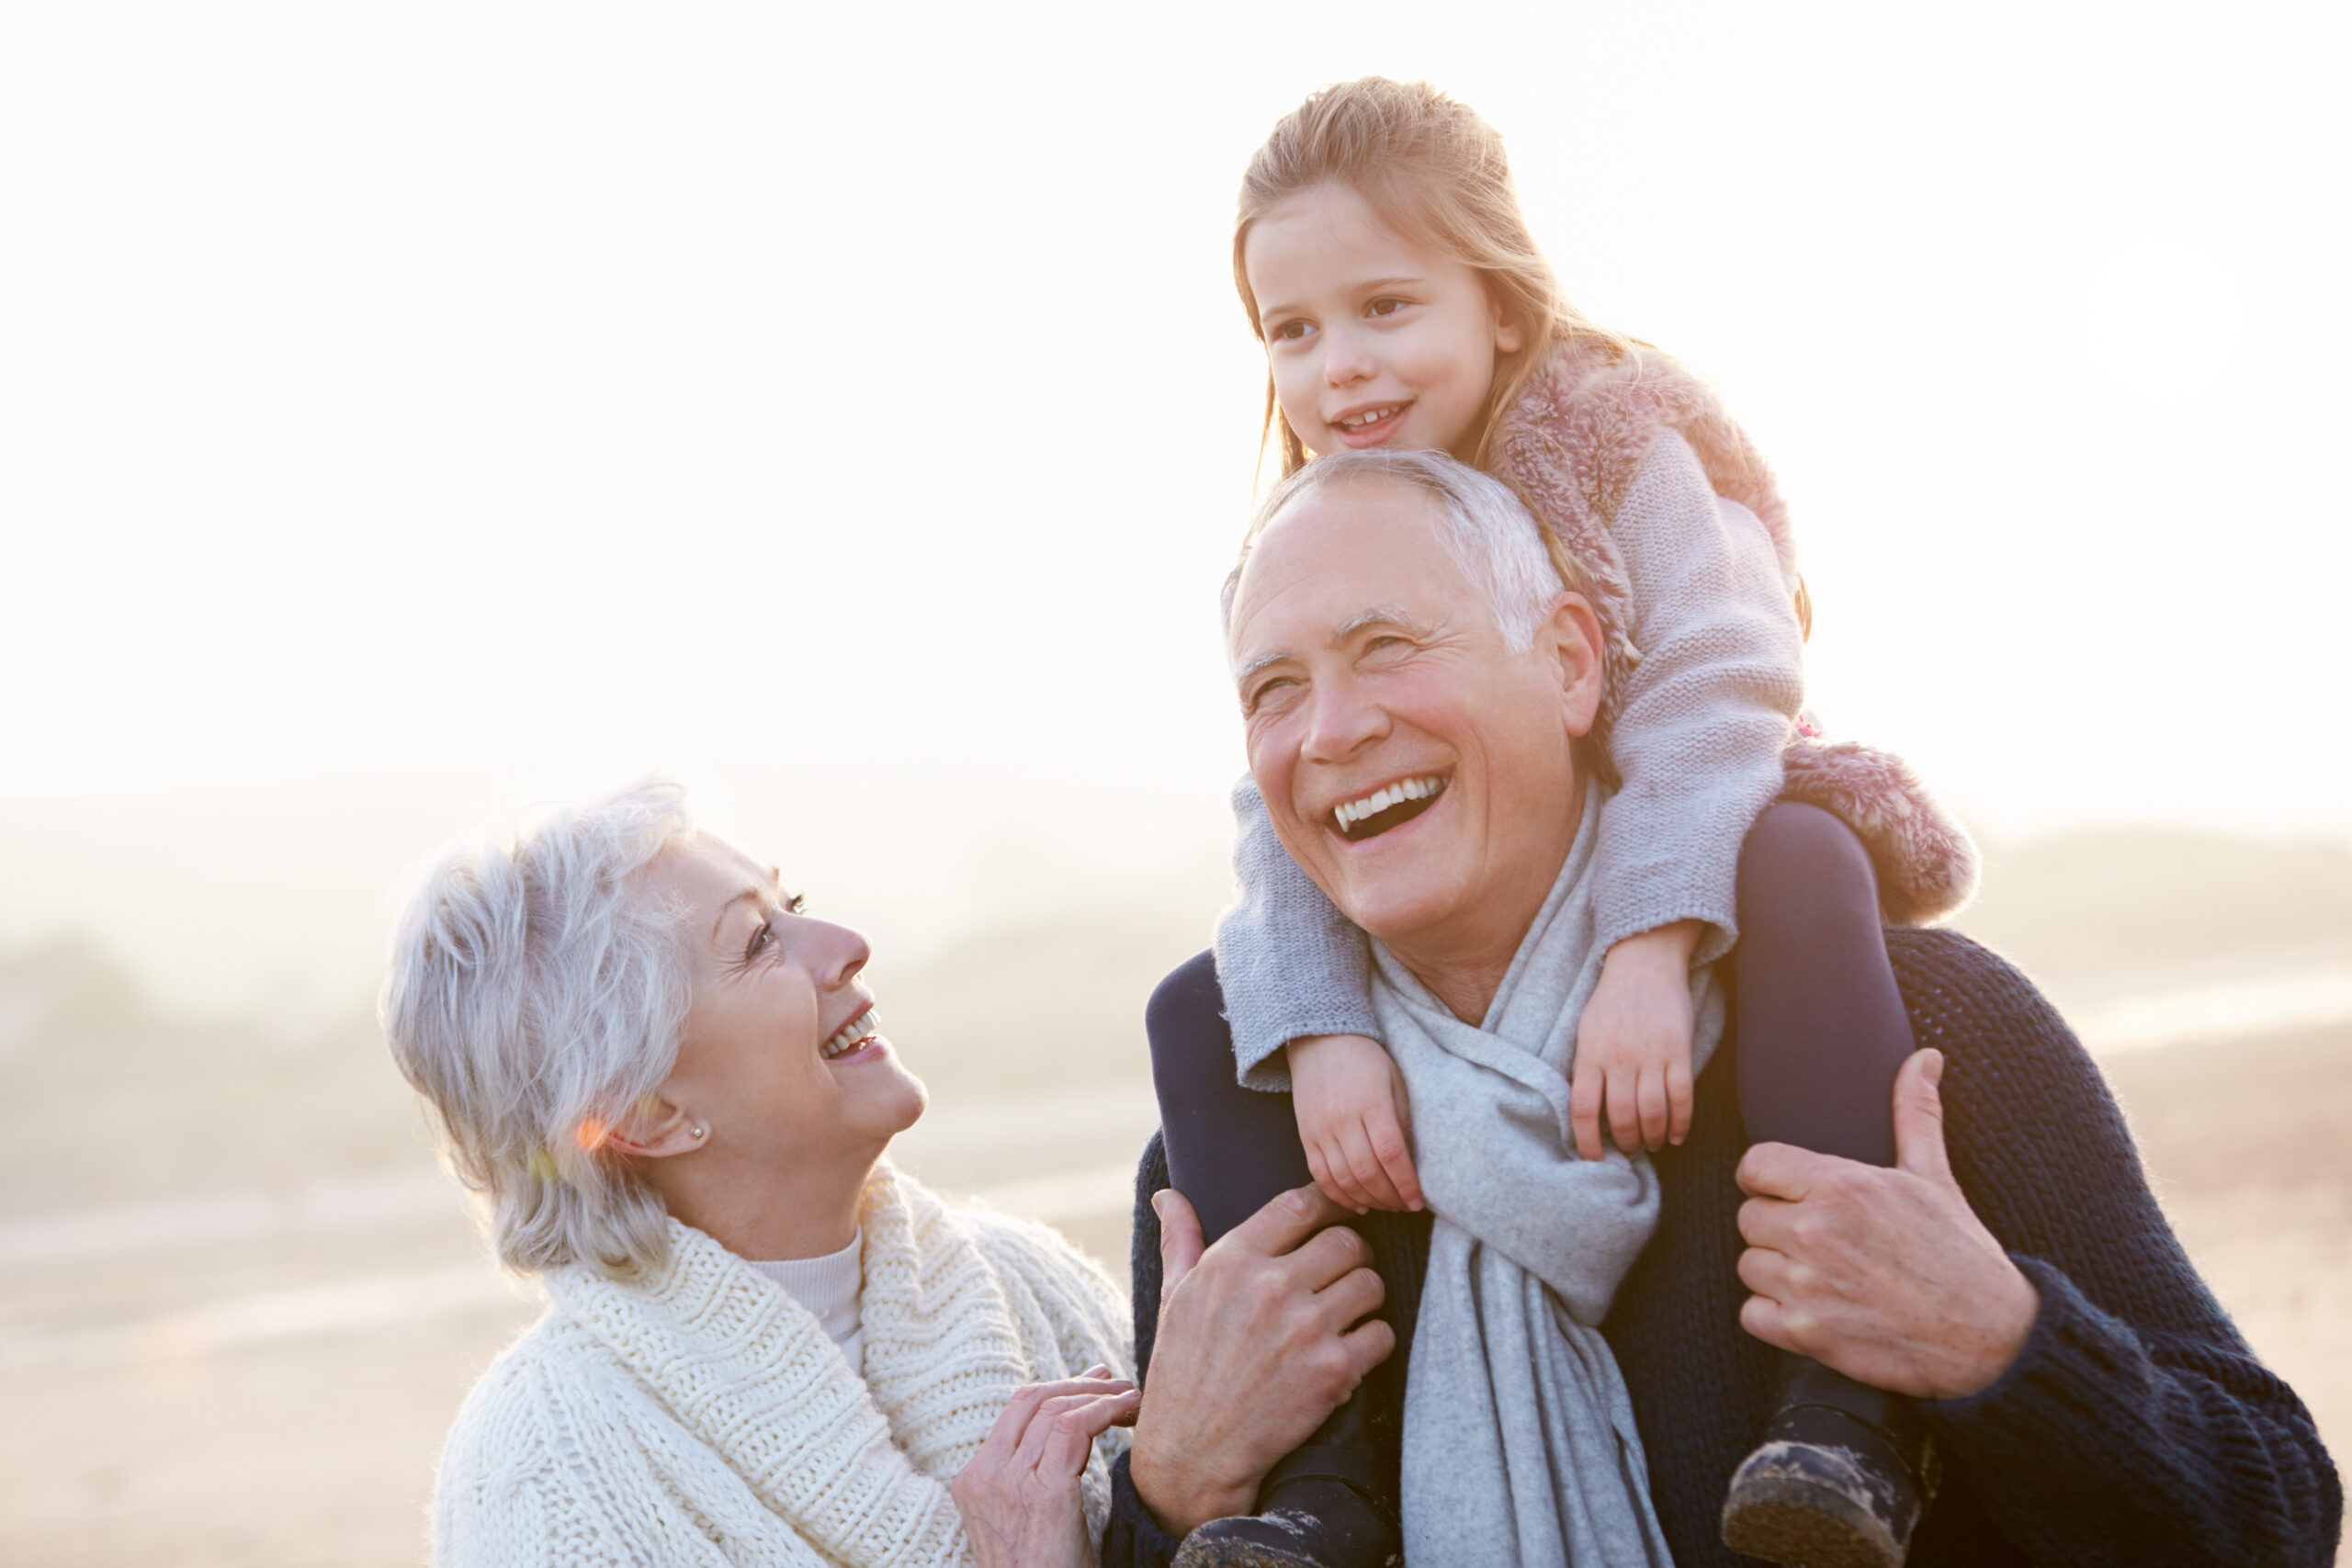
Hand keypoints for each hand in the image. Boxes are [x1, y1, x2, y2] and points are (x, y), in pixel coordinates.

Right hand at [951, 1366, 1139, 1567]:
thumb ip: (1036, 1476)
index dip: (1056, 1388)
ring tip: (1132, 1400)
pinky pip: (1074, 1427)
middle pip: (1031, 1400)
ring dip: (1101, 1396)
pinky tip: (1128, 1413)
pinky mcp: (1043, 1494)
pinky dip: (1106, 1410)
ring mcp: (1009, 1484)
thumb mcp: (1026, 1521)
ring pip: (1055, 1408)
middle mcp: (984, 1477)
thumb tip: (1072, 1426)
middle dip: (1078, 1383)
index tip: (1091, 1383)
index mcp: (973, 1482)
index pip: (1014, 1412)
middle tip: (1114, 1383)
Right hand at [1128, 1185, 1393, 1536]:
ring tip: (1346, 1314)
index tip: (1336, 1214)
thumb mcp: (1174, 1297)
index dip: (1327, 1205)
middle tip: (1341, 1275)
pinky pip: (1381, 1334)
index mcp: (1232, 1260)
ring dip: (1365, 1298)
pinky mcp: (1332, 1371)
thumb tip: (1169, 1194)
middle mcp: (1270, 1287)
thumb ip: (1181, 1239)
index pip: (1301, 1204)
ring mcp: (1305, 1329)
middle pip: (1347, 1241)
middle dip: (1350, 1256)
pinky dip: (1372, 1343)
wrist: (1194, 1452)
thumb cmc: (1183, 1370)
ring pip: (1371, 1284)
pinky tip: (1349, 1353)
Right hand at [1288, 1033, 1422, 1212]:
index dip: (1406, 1184)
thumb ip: (1403, 1120)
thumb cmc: (1366, 1060)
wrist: (1321, 1040)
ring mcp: (1320, 1129)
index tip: (1418, 1201)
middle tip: (1405, 1206)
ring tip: (1385, 1205)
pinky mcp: (1305, 1136)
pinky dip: (1339, 1195)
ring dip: (1368, 1200)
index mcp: (1372, 1102)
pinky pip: (1320, 1175)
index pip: (1392, 1154)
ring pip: (1344, 1179)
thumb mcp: (1395, 1081)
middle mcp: (1343, 1119)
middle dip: (1390, 1197)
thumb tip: (1411, 1162)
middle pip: (1368, 1172)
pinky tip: (1357, 1204)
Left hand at [1571, 921, 1699, 1158]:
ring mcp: (1650, 1054)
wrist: (1644, 964)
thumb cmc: (1611, 1002)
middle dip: (1626, 1142)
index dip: (1586, 1141)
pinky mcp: (1679, 1050)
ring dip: (1653, 1136)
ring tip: (1652, 1144)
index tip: (1593, 1160)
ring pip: (1652, 1112)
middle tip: (1630, 1150)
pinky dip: (1681, 1122)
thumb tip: (1585, 1112)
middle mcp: (1618, 1058)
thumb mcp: (1585, 1031)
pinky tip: (1677, 1135)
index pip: (1582, 1109)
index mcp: (1590, 1054)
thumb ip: (1586, 1068)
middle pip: (1621, 1116)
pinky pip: (1682, 1097)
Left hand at [1735, 1048, 2040, 1399]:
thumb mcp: (1935, 1177)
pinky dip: (1774, 1317)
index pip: (1754, 1165)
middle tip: (1820, 1241)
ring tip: (1822, 1276)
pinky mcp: (1806, 1334)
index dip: (1771, 1180)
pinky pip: (1751, 1315)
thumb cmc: (1962, 1254)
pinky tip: (1814, 1311)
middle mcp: (1816, 1232)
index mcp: (1842, 1186)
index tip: (1794, 1195)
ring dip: (1776, 1273)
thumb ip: (1915, 1113)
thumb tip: (1925, 1056)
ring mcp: (1808, 1286)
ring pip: (1749, 1266)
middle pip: (1748, 1217)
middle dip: (1778, 1228)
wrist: (1994, 1338)